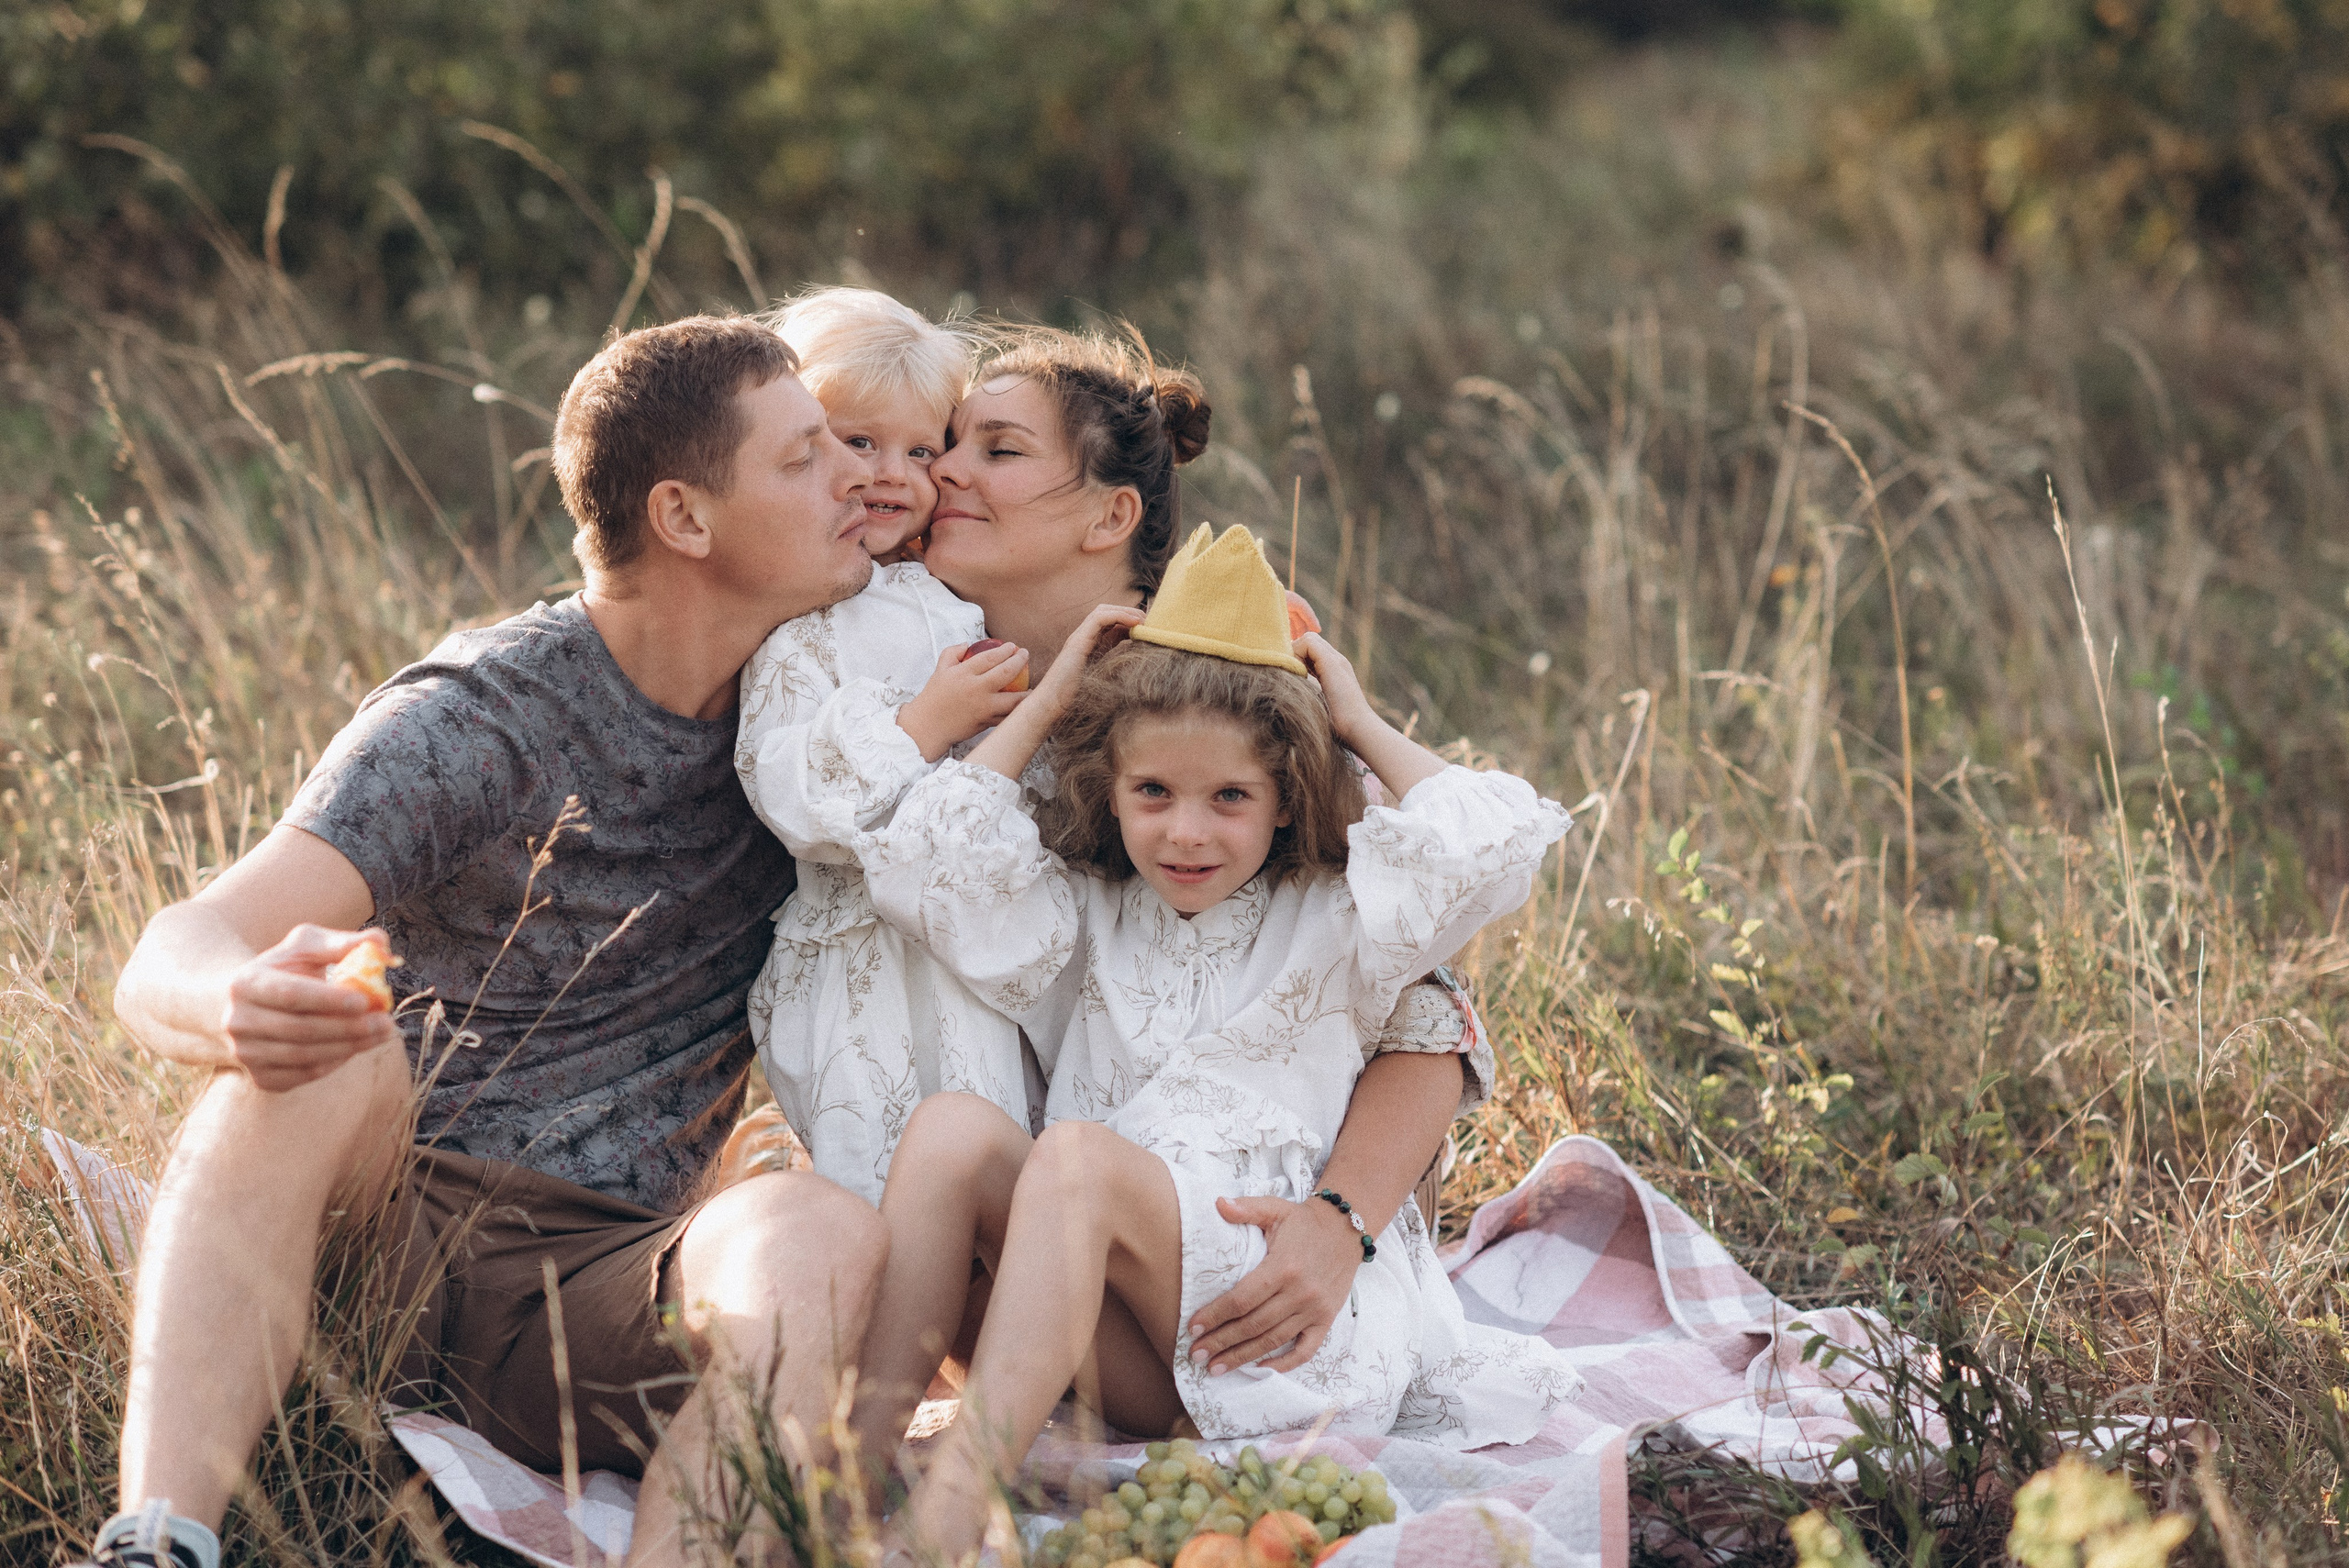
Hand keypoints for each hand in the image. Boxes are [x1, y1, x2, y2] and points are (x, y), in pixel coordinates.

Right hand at [220, 925, 401, 1091]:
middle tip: (386, 1022)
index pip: (290, 994)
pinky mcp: (260, 1077)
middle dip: (349, 1028)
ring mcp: (245, 1053)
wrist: (238, 1008)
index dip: (328, 1000)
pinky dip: (334, 1063)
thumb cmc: (282, 971)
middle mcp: (237, 1021)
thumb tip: (380, 943)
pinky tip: (356, 1047)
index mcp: (245, 983)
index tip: (365, 1000)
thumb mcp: (303, 948)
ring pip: (304, 1056)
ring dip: (349, 1047)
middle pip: (300, 1030)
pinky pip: (304, 1075)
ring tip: (382, 1034)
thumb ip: (340, 943)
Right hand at [898, 641, 1030, 761]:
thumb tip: (968, 644)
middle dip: (1020, 661)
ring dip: (1027, 692)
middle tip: (1025, 655)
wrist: (927, 727)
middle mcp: (975, 690)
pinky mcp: (987, 723)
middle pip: (1005, 673)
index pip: (989, 657)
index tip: (1013, 646)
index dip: (1005, 650)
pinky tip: (1025, 705)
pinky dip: (1017, 711)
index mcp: (963, 674)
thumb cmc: (933, 697)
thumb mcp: (939, 670)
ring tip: (1034, 685)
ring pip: (1013, 699)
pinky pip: (1007, 716)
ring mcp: (983, 708)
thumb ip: (952, 652)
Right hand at [1015, 603, 1143, 733]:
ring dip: (1125, 611)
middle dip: (1129, 613)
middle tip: (1148, 622)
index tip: (1148, 629)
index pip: (1110, 625)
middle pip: (1106, 613)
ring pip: (1102, 611)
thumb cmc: (1075, 701)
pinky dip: (1118, 616)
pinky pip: (1099, 619)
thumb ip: (1115, 671)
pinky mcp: (1077, 642)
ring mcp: (1078, 638)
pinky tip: (1135, 623)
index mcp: (1089, 647)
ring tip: (1144, 620)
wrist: (1051, 707)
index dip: (1129, 622)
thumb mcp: (1103, 681)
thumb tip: (1139, 672)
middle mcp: (1082, 639)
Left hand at [1186, 1193, 1360, 1373]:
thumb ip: (1246, 1208)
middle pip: (1253, 1325)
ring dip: (1243, 1357)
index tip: (1192, 1328)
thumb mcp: (1275, 1208)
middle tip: (1196, 1356)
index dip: (1215, 1315)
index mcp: (1282, 1267)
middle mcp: (1299, 1292)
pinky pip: (1305, 1350)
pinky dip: (1284, 1363)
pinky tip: (1261, 1369)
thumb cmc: (1304, 1221)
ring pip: (1273, 1340)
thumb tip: (1217, 1203)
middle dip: (1221, 1342)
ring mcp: (1315, 1309)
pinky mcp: (1326, 1319)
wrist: (1346, 1229)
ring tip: (1216, 1368)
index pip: (1242, 1299)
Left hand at [1292, 633, 1373, 746]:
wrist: (1358, 728)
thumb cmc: (1339, 726)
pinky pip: (1308, 641)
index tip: (1290, 676)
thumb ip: (1310, 692)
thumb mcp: (1319, 704)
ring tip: (1293, 675)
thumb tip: (1288, 690)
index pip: (1311, 650)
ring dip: (1294, 654)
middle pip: (1309, 641)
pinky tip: (1297, 674)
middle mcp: (1337, 660)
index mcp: (1334, 670)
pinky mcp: (1331, 661)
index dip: (1297, 658)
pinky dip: (1296, 653)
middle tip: (1288, 674)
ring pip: (1308, 638)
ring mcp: (1336, 659)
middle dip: (1294, 654)